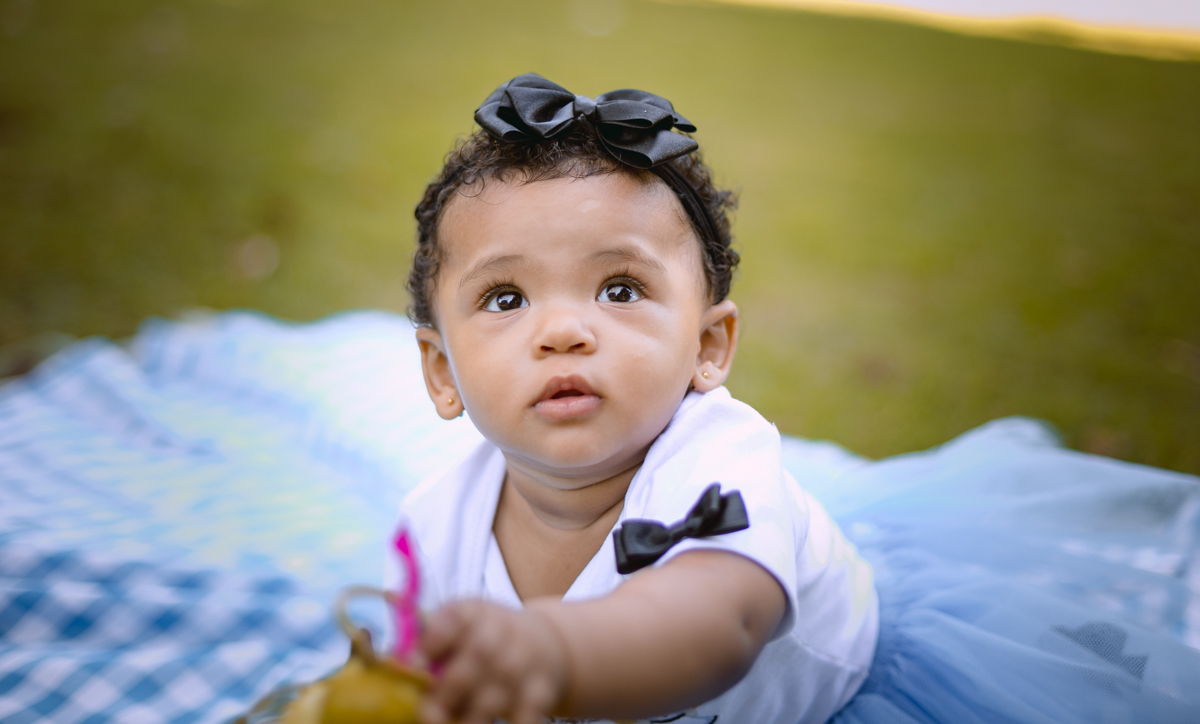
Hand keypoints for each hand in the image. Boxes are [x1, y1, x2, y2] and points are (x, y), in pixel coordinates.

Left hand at [418, 599, 567, 723]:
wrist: (543, 642)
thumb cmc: (484, 639)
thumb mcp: (460, 627)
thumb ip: (429, 644)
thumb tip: (391, 664)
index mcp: (472, 612)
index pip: (454, 618)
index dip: (434, 640)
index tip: (414, 664)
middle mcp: (501, 630)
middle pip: (479, 654)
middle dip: (451, 688)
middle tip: (429, 715)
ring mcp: (524, 659)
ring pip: (501, 687)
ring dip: (476, 714)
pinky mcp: (541, 687)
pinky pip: (529, 710)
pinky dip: (516, 723)